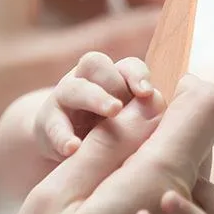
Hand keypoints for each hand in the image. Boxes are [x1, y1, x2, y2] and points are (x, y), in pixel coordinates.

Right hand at [0, 75, 213, 213]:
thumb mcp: (57, 198)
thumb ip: (106, 145)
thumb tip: (143, 104)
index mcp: (163, 178)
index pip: (209, 104)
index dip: (177, 83)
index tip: (136, 92)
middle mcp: (183, 200)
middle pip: (193, 130)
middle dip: (154, 115)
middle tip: (101, 130)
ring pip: (176, 160)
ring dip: (143, 149)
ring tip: (91, 169)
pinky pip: (165, 191)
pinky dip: (139, 180)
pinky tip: (98, 201)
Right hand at [35, 53, 153, 159]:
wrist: (67, 145)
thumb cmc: (110, 131)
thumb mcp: (130, 120)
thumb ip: (144, 113)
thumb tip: (166, 113)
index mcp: (113, 77)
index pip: (127, 65)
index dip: (137, 75)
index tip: (147, 93)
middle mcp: (87, 80)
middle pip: (96, 64)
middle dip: (112, 83)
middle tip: (122, 106)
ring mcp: (65, 98)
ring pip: (74, 88)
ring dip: (94, 98)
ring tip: (111, 114)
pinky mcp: (47, 122)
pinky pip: (53, 125)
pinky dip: (63, 136)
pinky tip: (73, 149)